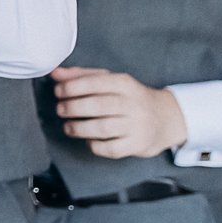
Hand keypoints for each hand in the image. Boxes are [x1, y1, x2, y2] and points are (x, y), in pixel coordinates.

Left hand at [51, 67, 190, 159]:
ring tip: (68, 127)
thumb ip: (82, 76)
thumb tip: (55, 73)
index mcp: (125, 83)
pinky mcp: (137, 145)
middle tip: (60, 109)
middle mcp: (133, 104)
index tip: (58, 91)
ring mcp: (137, 126)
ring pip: (103, 128)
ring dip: (79, 128)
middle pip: (98, 106)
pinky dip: (94, 145)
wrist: (166, 118)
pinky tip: (88, 140)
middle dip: (73, 108)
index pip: (96, 83)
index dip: (72, 87)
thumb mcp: (111, 80)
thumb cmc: (130, 98)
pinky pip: (111, 148)